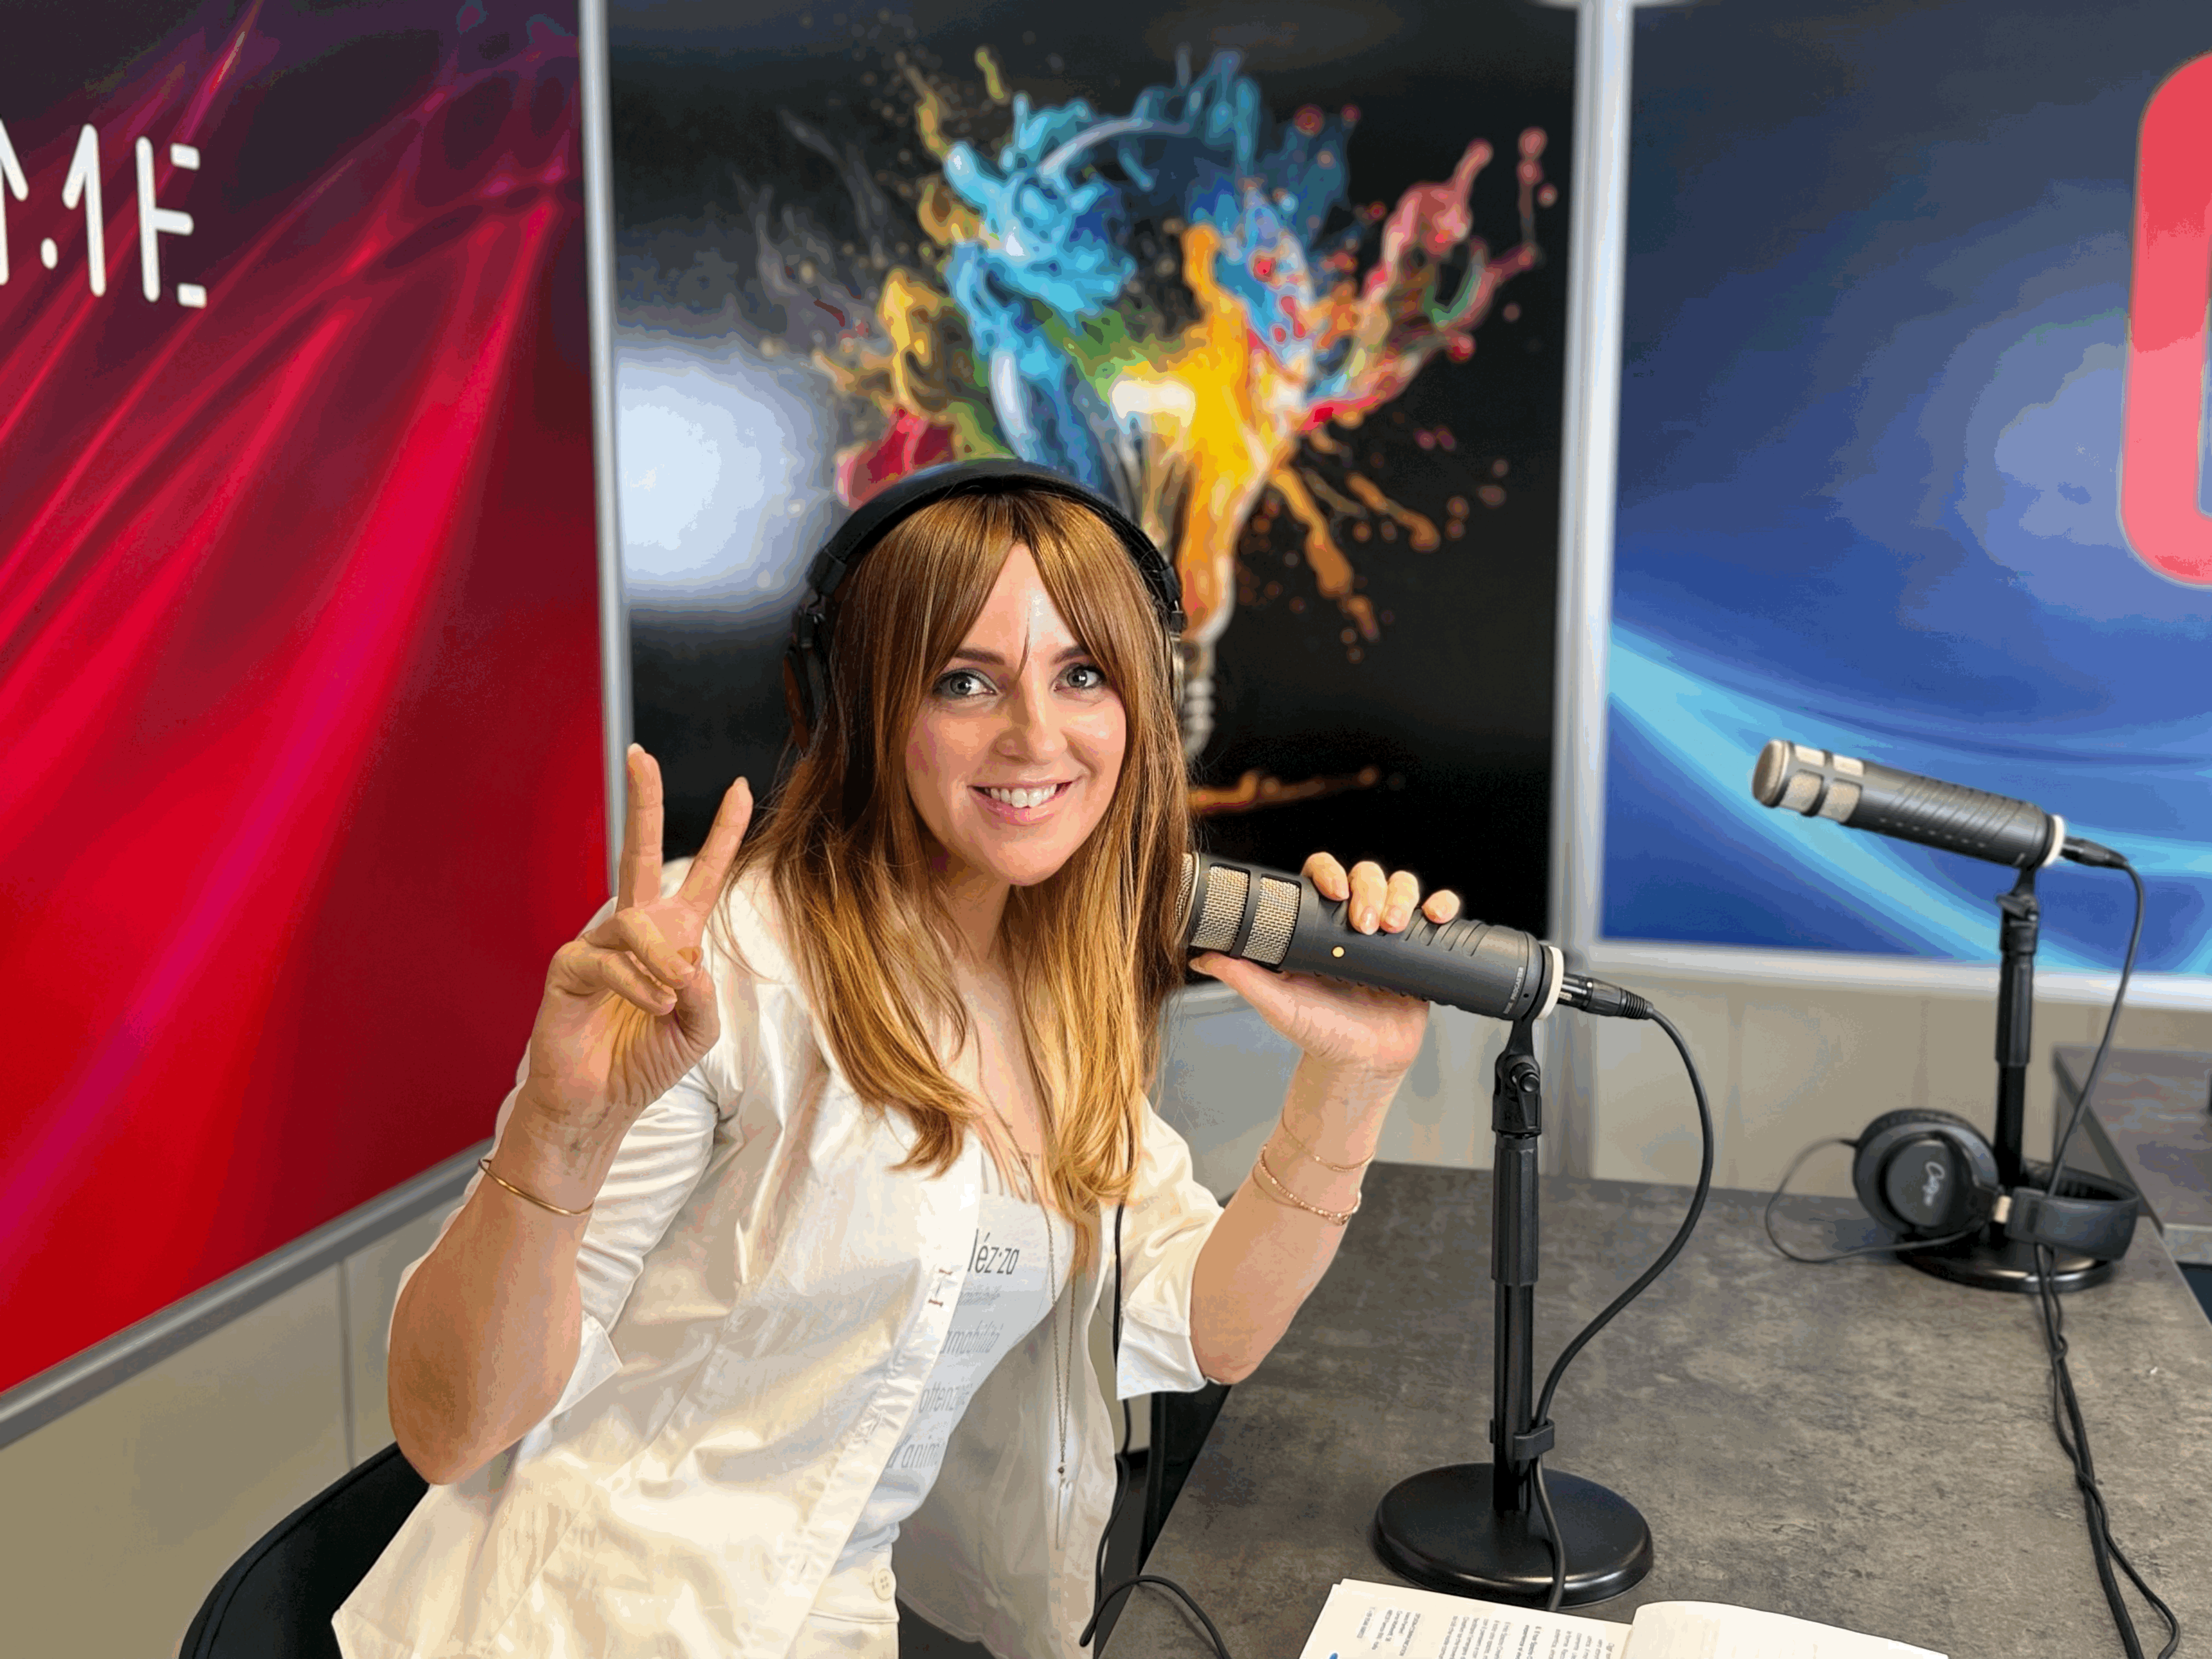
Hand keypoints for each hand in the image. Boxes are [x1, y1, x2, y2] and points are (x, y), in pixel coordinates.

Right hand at [515, 747, 752, 1145]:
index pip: (703, 874)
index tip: (739, 788)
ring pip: (637, 924)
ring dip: (662, 961)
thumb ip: (707, 996)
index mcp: (674, 937)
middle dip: (643, 801)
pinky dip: (637, 984)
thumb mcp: (698, 1031)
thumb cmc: (645, 1063)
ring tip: (672, 998)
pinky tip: (654, 1005)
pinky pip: (609, 959)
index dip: (722, 832)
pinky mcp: (569, 968)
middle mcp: (634, 930)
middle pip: (637, 850)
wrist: (599, 1104)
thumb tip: (691, 962)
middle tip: (642, 754)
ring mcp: (598, 943)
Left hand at [1189, 854, 1461, 1076]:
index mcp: (1319, 926)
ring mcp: (1388, 935)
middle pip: (1367, 874)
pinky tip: (1435, 918)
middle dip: (1370, 889)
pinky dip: (1441, 907)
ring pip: (1401, 886)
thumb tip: (1203, 956)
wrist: (1360, 1064)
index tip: (1334, 894)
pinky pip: (1435, 916)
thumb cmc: (1319, 1032)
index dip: (1330, 874)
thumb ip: (1243, 976)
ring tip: (1393, 927)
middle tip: (1364, 923)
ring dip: (1402, 895)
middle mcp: (1353, 924)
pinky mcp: (1418, 951)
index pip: (1323, 878)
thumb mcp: (1276, 1003)